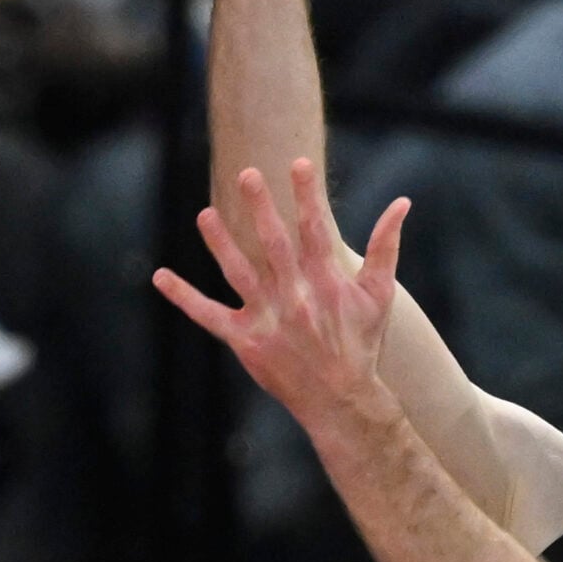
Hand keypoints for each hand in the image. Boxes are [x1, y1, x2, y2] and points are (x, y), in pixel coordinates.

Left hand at [153, 160, 407, 425]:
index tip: (297, 163)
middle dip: (261, 208)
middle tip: (247, 174)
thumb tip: (402, 202)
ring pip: (239, 273)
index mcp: (327, 282)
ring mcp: (268, 318)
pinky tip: (159, 276)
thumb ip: (386, 246)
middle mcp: (295, 297)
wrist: (341, 398)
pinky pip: (208, 315)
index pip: (316, 229)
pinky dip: (184, 297)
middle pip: (274, 244)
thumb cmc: (361, 343)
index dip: (307, 195)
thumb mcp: (379, 294)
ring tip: (205, 214)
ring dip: (221, 243)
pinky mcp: (245, 340)